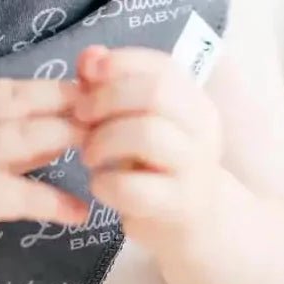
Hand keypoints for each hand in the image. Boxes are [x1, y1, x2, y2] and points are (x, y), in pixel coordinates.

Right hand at [0, 78, 87, 266]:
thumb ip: (11, 133)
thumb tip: (67, 123)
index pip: (17, 88)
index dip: (59, 89)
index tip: (95, 96)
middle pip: (28, 105)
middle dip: (73, 110)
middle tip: (112, 120)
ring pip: (30, 139)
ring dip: (70, 142)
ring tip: (103, 153)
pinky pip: (27, 195)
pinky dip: (57, 203)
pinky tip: (79, 212)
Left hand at [74, 45, 223, 253]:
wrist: (197, 227)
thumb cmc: (158, 168)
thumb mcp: (137, 123)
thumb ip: (111, 87)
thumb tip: (90, 56)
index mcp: (193, 100)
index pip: (161, 65)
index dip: (118, 64)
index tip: (87, 77)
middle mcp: (203, 128)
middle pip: (155, 93)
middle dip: (105, 100)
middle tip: (80, 119)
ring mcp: (196, 168)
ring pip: (147, 134)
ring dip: (103, 141)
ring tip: (89, 155)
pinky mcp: (180, 205)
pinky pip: (134, 187)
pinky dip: (105, 183)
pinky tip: (100, 185)